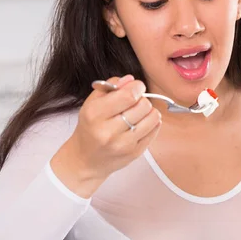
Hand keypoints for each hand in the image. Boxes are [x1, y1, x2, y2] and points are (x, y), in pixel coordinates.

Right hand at [50, 75, 161, 197]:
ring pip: (152, 118)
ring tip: (139, 113)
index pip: (128, 95)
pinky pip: (155, 131)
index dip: (137, 87)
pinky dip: (152, 123)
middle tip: (134, 102)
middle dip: (142, 99)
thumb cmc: (90, 127)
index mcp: (95, 114)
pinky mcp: (134, 154)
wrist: (85, 159)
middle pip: (143, 105)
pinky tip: (142, 123)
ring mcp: (123, 145)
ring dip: (149, 111)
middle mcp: (108, 131)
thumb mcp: (92, 102)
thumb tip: (131, 80)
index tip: (136, 87)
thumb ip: (111, 86)